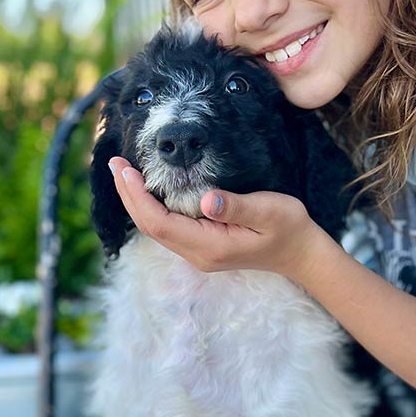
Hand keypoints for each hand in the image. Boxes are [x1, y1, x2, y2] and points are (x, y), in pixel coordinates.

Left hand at [109, 157, 326, 279]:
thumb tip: (206, 200)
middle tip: (114, 163)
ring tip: (123, 172)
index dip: (137, 197)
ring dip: (137, 200)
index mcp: (210, 246)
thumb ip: (237, 206)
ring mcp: (198, 252)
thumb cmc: (289, 228)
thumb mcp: (270, 211)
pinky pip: (167, 227)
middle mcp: (197, 254)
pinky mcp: (201, 245)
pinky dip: (151, 206)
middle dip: (128, 195)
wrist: (301, 253)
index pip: (159, 223)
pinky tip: (146, 188)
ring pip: (155, 228)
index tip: (125, 170)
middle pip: (150, 227)